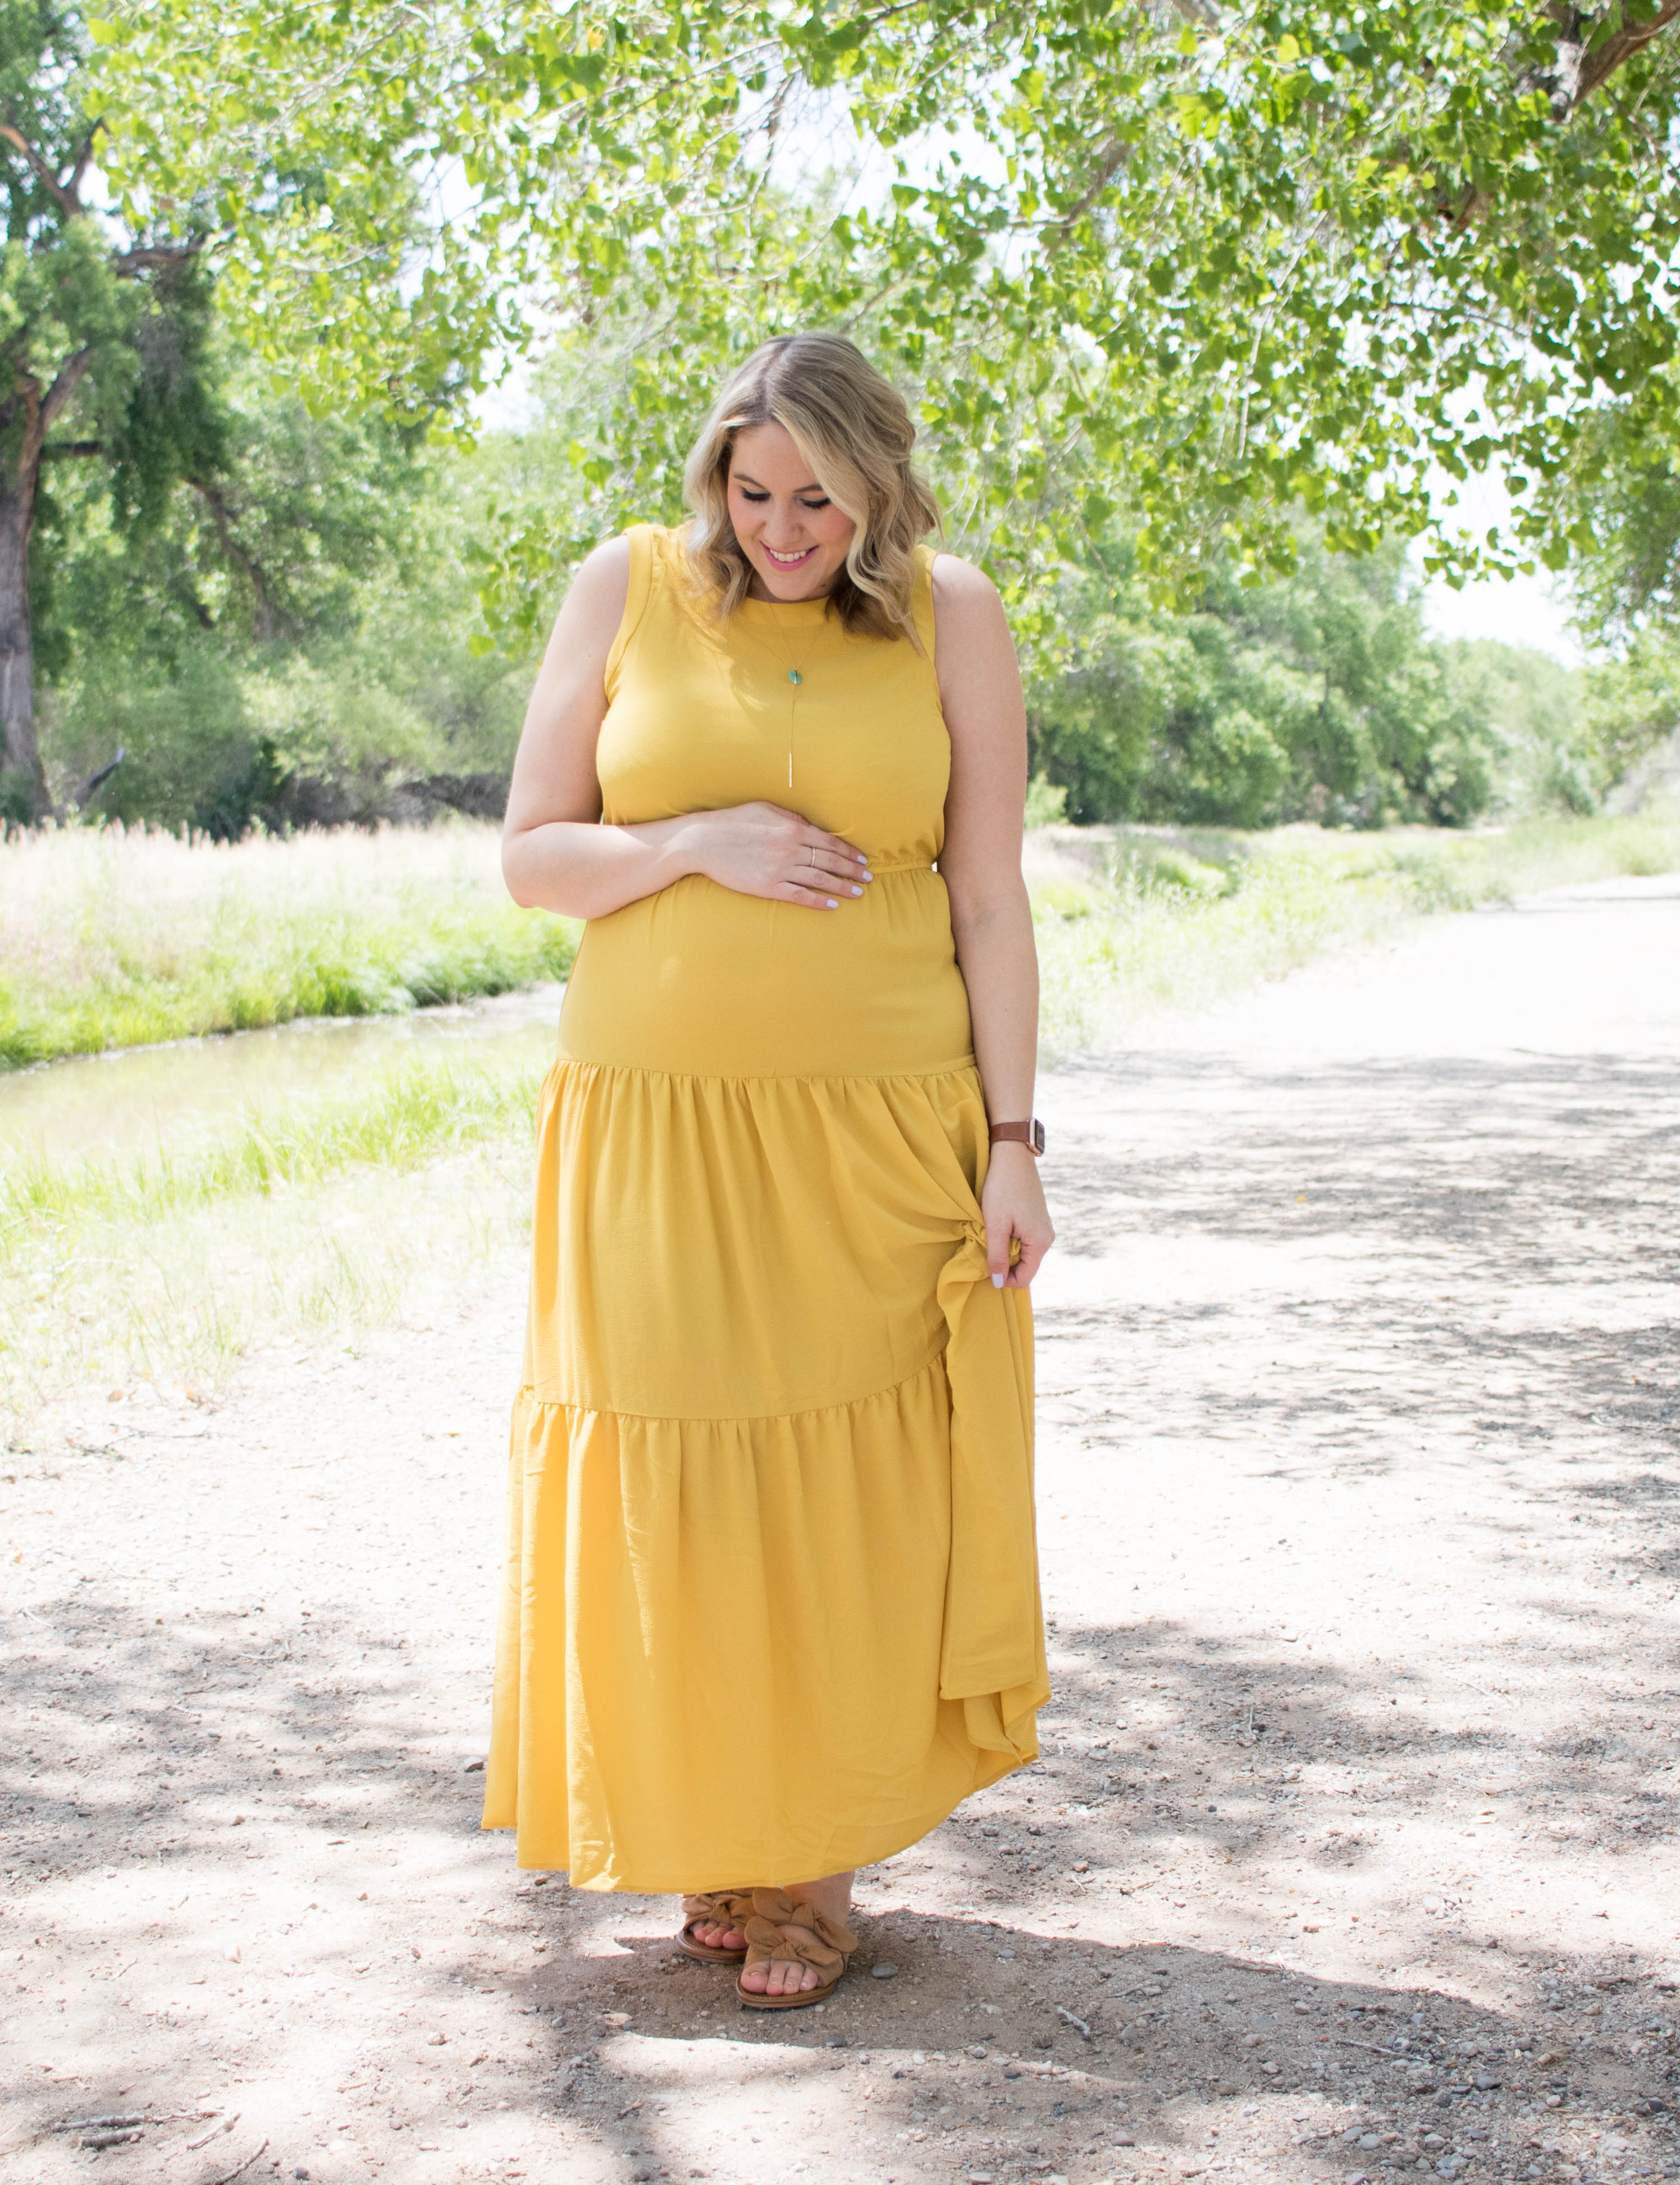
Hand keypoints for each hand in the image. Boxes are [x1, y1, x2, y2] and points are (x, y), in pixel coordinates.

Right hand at [680, 801, 871, 908]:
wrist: (704, 841)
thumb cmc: (734, 821)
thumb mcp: (766, 809)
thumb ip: (792, 817)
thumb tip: (811, 826)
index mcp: (793, 828)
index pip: (829, 842)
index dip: (849, 852)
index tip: (862, 859)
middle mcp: (791, 849)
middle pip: (830, 861)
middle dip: (852, 870)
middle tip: (868, 878)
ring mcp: (780, 869)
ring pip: (820, 880)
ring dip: (842, 887)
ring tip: (857, 893)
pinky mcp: (768, 886)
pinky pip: (800, 895)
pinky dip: (818, 901)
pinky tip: (832, 905)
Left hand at [981, 1141, 1053, 1289]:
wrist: (1013, 1156)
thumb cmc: (1002, 1189)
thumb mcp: (995, 1225)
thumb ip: (997, 1256)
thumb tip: (998, 1284)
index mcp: (1040, 1242)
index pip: (1025, 1278)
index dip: (1004, 1279)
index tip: (985, 1268)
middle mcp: (1047, 1238)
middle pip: (1025, 1266)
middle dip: (1004, 1264)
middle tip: (984, 1248)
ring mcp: (1043, 1228)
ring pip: (1023, 1253)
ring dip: (1005, 1250)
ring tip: (990, 1234)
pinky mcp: (1037, 1219)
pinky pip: (1024, 1240)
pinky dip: (1009, 1239)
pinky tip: (998, 1225)